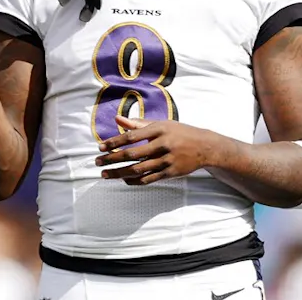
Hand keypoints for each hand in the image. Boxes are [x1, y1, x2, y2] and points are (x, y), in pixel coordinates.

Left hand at [95, 116, 223, 185]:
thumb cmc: (179, 132)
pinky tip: (123, 180)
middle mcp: (162, 144)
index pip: (131, 136)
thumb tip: (117, 120)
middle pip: (132, 154)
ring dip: (119, 173)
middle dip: (112, 159)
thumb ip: (138, 124)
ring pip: (138, 169)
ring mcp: (167, 160)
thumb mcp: (161, 124)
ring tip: (105, 174)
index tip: (100, 147)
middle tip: (97, 162)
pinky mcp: (170, 173)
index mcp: (159, 129)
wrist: (204, 146)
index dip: (114, 142)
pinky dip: (134, 181)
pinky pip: (148, 179)